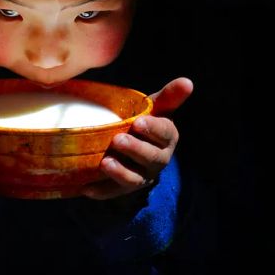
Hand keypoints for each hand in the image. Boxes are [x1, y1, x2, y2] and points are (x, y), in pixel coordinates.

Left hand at [82, 77, 193, 199]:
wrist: (135, 149)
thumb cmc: (145, 122)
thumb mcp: (156, 108)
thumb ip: (169, 96)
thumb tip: (188, 81)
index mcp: (167, 137)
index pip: (164, 133)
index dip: (152, 129)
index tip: (138, 122)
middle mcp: (158, 159)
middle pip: (150, 157)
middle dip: (134, 149)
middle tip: (117, 140)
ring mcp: (142, 176)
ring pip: (134, 178)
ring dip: (120, 172)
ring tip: (104, 163)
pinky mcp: (124, 188)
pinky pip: (114, 192)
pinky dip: (102, 192)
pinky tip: (86, 188)